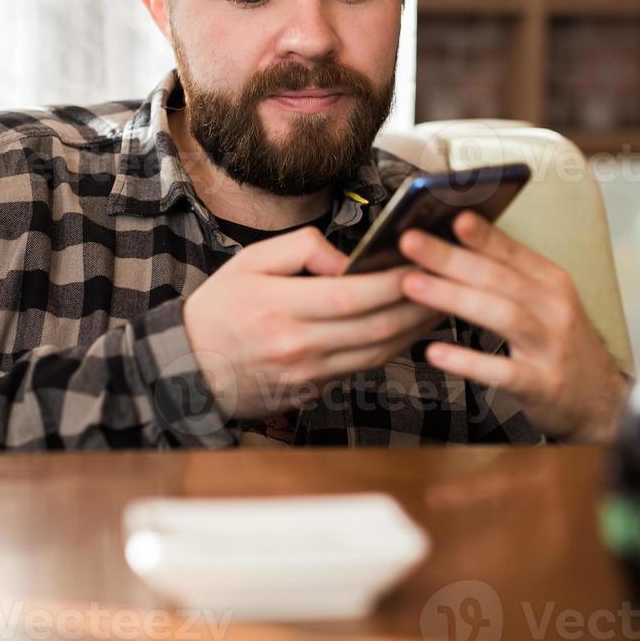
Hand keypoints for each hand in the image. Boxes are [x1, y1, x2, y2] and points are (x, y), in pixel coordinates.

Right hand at [182, 227, 443, 420]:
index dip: (393, 281)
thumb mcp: (249, 262)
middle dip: (420, 305)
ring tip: (442, 303)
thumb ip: (301, 249)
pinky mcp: (315, 391)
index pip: (353, 296)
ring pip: (379, 353)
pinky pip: (363, 368)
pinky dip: (392, 348)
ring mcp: (309, 375)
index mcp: (282, 309)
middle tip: (449, 282)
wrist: (190, 368)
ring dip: (416, 330)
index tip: (421, 262)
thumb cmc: (220, 309)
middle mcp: (300, 346)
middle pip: (377, 328)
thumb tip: (348, 261)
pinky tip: (410, 328)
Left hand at [397, 211, 628, 442]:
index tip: (448, 213)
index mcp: (551, 282)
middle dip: (451, 257)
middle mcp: (554, 309)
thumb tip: (452, 245)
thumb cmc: (559, 344)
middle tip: (410, 242)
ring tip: (414, 285)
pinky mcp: (541, 384)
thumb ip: (505, 276)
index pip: (512, 251)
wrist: (599, 399)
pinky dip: (467, 361)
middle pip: (499, 277)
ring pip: (502, 315)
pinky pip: (502, 371)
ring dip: (454, 296)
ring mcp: (549, 347)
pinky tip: (436, 351)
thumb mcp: (544, 301)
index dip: (480, 233)